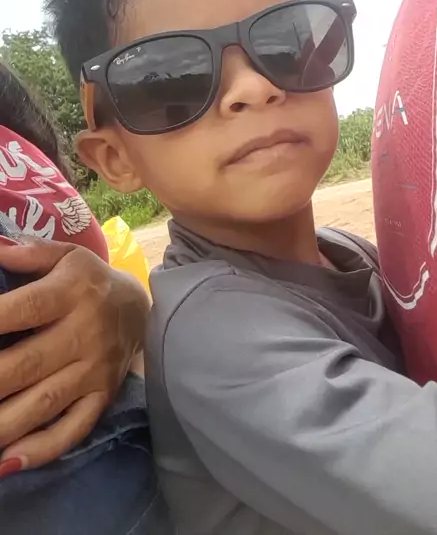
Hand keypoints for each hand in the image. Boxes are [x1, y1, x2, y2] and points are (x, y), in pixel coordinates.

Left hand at [0, 237, 149, 471]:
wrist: (141, 309)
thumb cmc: (90, 281)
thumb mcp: (67, 256)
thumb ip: (31, 254)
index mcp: (73, 291)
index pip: (26, 307)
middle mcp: (85, 333)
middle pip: (28, 362)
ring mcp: (95, 371)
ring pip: (44, 403)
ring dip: (4, 422)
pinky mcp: (102, 398)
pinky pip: (73, 429)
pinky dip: (42, 449)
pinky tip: (7, 463)